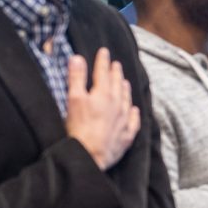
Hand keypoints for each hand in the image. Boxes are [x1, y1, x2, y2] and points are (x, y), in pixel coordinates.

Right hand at [66, 49, 140, 170]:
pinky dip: (134, 114)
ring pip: (127, 100)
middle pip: (117, 85)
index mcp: (103, 94)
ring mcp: (123, 121)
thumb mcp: (74, 99)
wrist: (90, 156)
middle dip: (115, 73)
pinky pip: (133, 122)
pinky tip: (134, 111)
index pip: (103, 73)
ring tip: (125, 82)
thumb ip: (76, 78)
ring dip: (125, 90)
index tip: (104, 51)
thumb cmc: (79, 128)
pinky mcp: (125, 137)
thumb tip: (78, 58)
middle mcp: (117, 105)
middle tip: (116, 64)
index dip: (103, 61)